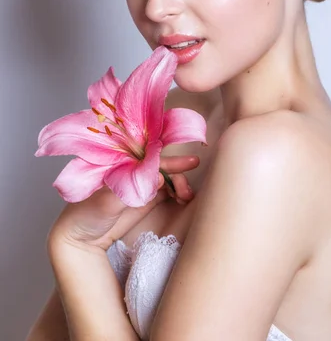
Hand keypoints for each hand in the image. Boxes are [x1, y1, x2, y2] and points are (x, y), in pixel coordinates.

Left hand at [47, 154, 198, 252]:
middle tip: (192, 172)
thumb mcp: (106, 200)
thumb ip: (132, 188)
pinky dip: (176, 191)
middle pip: (159, 161)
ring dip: (179, 181)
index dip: (166, 154)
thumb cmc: (85, 214)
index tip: (186, 160)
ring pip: (165, 175)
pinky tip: (183, 198)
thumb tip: (159, 177)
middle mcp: (130, 168)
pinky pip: (166, 190)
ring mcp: (138, 182)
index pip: (146, 152)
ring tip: (187, 195)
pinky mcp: (144, 198)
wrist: (78, 238)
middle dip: (177, 166)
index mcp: (119, 161)